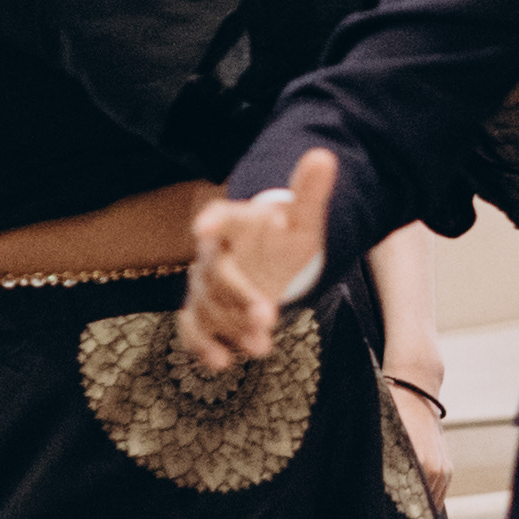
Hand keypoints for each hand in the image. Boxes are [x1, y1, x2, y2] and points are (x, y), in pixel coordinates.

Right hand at [180, 147, 335, 375]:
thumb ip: (309, 192)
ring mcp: (205, 286)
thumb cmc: (281, 239)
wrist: (267, 262)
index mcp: (234, 223)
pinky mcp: (203, 313)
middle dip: (239, 296)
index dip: (212, 222)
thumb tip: (324, 157)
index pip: (220, 218)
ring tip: (262, 346)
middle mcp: (213, 254)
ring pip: (208, 306)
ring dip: (232, 327)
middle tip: (267, 317)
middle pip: (216, 274)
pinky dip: (203, 346)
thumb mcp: (302, 219)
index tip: (204, 228)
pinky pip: (193, 328)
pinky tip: (222, 362)